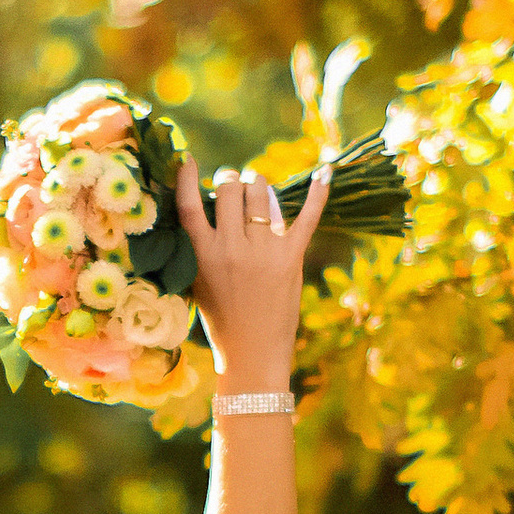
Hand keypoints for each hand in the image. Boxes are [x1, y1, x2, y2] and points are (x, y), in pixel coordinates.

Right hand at [175, 151, 330, 387]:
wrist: (252, 353)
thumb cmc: (221, 320)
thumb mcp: (198, 281)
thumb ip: (202, 245)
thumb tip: (213, 203)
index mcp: (202, 254)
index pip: (190, 203)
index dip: (187, 177)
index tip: (188, 160)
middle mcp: (232, 248)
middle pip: (230, 190)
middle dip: (231, 181)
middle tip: (233, 185)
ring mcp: (263, 251)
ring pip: (261, 195)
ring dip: (258, 186)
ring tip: (257, 189)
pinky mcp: (291, 258)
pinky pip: (306, 217)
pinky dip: (317, 194)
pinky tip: (325, 172)